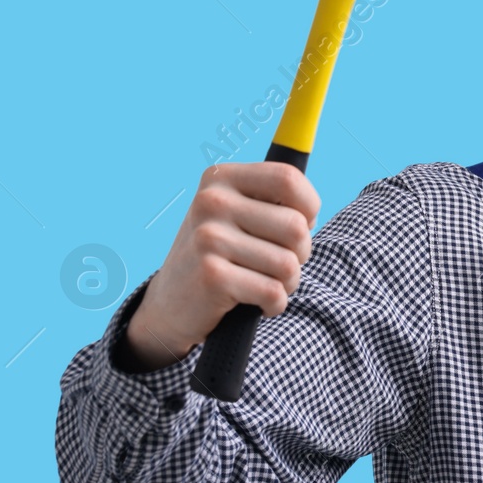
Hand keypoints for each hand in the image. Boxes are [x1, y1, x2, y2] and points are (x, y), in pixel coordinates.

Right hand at [121, 162, 319, 372]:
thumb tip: (311, 210)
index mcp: (221, 178)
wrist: (171, 304)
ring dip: (289, 282)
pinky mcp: (211, 276)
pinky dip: (276, 303)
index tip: (303, 224)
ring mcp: (208, 238)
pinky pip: (273, 292)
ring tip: (268, 283)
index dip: (309, 206)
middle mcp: (211, 202)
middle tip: (280, 263)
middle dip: (301, 252)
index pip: (288, 179)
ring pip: (289, 263)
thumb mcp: (240, 215)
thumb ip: (276, 201)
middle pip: (296, 226)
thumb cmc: (222, 254)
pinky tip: (260, 304)